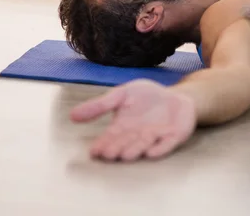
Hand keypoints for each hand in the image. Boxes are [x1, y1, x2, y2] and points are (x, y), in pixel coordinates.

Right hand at [70, 79, 196, 160]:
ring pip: (143, 146)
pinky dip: (159, 149)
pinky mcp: (173, 137)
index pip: (109, 138)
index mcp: (122, 128)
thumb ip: (100, 105)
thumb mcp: (122, 94)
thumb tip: (72, 116)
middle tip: (109, 154)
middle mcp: (137, 136)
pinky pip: (165, 145)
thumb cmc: (148, 97)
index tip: (94, 151)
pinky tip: (151, 151)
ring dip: (135, 149)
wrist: (178, 97)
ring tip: (126, 154)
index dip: (102, 145)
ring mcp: (155, 138)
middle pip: (125, 144)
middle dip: (117, 149)